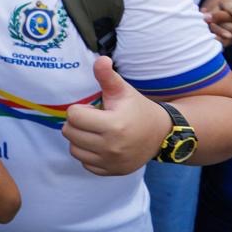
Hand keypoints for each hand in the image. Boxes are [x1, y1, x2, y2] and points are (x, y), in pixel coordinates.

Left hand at [63, 57, 170, 175]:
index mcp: (113, 125)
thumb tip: (101, 59)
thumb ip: (108, 76)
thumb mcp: (123, 91)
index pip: (73, 116)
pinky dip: (88, 155)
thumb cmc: (137, 109)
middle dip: (77, 123)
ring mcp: (111, 162)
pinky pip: (85, 164)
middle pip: (70, 133)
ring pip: (74, 150)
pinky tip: (100, 145)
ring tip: (96, 132)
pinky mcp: (112, 172)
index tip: (94, 109)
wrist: (161, 134)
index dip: (80, 110)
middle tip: (94, 120)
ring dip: (80, 140)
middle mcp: (111, 147)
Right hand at [203, 0, 231, 44]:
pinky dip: (214, 39)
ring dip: (221, 32)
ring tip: (230, 37)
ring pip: (213, 26)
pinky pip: (209, 34)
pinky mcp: (208, 29)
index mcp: (225, 3)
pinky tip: (219, 45)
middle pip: (220, 17)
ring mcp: (210, 20)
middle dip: (231, 26)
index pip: (230, 7)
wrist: (221, 10)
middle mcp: (215, 10)